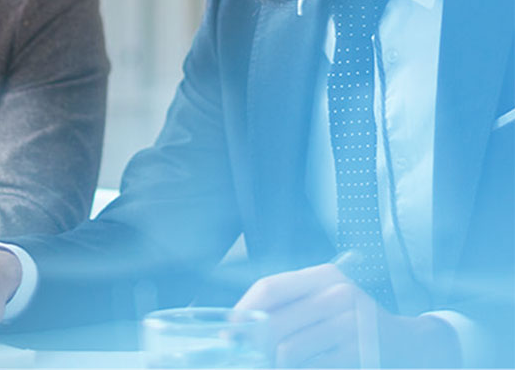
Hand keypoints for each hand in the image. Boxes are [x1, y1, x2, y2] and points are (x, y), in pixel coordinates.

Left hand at [235, 263, 460, 367]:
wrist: (408, 344)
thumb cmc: (350, 323)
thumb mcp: (324, 302)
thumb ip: (288, 308)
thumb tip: (237, 326)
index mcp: (325, 276)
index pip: (270, 288)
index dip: (244, 311)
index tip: (230, 331)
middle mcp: (340, 294)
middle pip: (274, 322)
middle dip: (254, 346)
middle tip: (248, 357)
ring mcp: (352, 324)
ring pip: (288, 351)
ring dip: (276, 365)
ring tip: (278, 364)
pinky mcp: (360, 352)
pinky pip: (311, 367)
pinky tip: (302, 368)